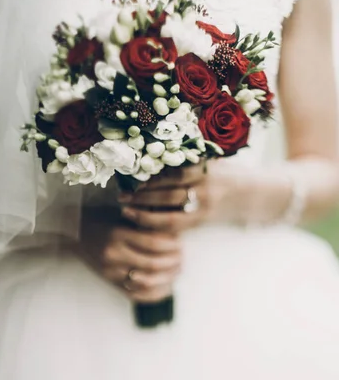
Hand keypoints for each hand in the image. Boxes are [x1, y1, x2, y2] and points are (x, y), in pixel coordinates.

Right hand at [79, 208, 181, 302]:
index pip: (153, 242)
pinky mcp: (110, 282)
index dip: (172, 243)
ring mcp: (110, 271)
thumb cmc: (103, 220)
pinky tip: (167, 286)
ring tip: (177, 270)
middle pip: (153, 263)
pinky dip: (155, 293)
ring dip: (168, 277)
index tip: (182, 242)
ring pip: (147, 281)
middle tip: (183, 257)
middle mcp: (113, 254)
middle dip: (173, 261)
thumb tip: (177, 232)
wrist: (75, 234)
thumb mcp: (123, 216)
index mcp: (117, 233)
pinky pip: (137, 294)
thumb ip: (146, 224)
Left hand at [118, 160, 292, 231]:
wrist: (257, 194)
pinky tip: (143, 223)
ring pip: (169, 214)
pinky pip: (177, 226)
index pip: (173, 173)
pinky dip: (158, 225)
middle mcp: (206, 189)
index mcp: (206, 169)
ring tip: (126, 210)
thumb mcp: (213, 160)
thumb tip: (156, 153)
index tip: (132, 177)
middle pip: (168, 194)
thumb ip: (190, 160)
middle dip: (142, 196)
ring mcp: (205, 208)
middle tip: (121, 195)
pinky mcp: (203, 221)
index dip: (151, 177)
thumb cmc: (231, 173)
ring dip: (145, 213)